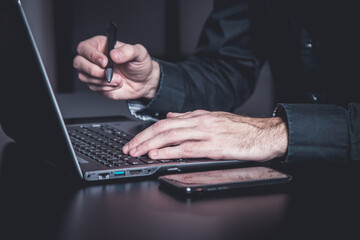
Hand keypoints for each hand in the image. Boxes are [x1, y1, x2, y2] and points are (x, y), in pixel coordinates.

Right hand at [73, 36, 159, 99]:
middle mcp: (94, 58)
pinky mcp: (96, 84)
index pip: (85, 48)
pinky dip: (106, 88)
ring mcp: (94, 72)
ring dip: (102, 81)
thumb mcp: (139, 53)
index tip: (104, 62)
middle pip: (78, 62)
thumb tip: (114, 54)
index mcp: (101, 45)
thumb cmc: (139, 64)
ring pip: (84, 77)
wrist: (144, 81)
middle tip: (107, 74)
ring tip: (118, 80)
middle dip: (93, 70)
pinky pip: (94, 87)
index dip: (92, 55)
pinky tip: (116, 84)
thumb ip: (128, 51)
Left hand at [122, 110, 288, 160]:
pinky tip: (158, 155)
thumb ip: (191, 118)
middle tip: (129, 148)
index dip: (147, 131)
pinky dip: (170, 152)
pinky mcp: (216, 147)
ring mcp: (207, 133)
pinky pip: (188, 149)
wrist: (264, 134)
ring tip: (137, 152)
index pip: (166, 122)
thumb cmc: (241, 128)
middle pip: (164, 128)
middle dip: (143, 138)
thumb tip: (170, 117)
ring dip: (150, 145)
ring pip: (172, 136)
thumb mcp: (213, 118)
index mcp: (199, 116)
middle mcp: (200, 122)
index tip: (135, 140)